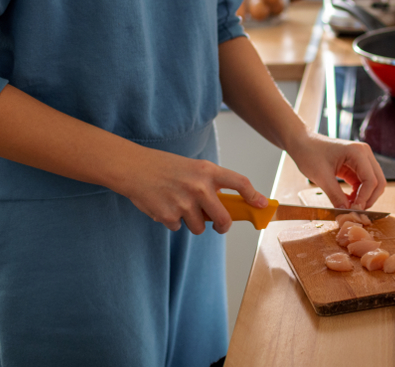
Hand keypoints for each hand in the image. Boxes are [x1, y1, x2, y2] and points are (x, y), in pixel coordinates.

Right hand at [116, 147, 267, 234]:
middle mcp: (200, 187)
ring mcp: (185, 204)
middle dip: (223, 226)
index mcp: (208, 171)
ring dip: (192, 222)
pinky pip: (178, 227)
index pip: (239, 182)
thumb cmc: (164, 167)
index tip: (261, 204)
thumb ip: (209, 183)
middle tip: (220, 225)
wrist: (133, 168)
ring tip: (178, 205)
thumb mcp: (192, 168)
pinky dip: (172, 221)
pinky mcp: (170, 216)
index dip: (253, 195)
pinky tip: (163, 205)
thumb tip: (224, 207)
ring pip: (199, 227)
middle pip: (224, 218)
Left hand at [285, 131, 386, 209]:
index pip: (371, 180)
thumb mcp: (322, 177)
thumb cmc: (309, 154)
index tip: (354, 211)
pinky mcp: (356, 165)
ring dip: (364, 197)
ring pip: (373, 183)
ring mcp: (362, 159)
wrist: (302, 143)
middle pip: (378, 181)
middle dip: (368, 199)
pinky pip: (364, 183)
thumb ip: (336, 196)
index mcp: (357, 152)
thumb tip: (346, 212)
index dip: (365, 198)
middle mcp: (364, 153)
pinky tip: (347, 200)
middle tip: (355, 211)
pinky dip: (358, 194)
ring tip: (349, 207)